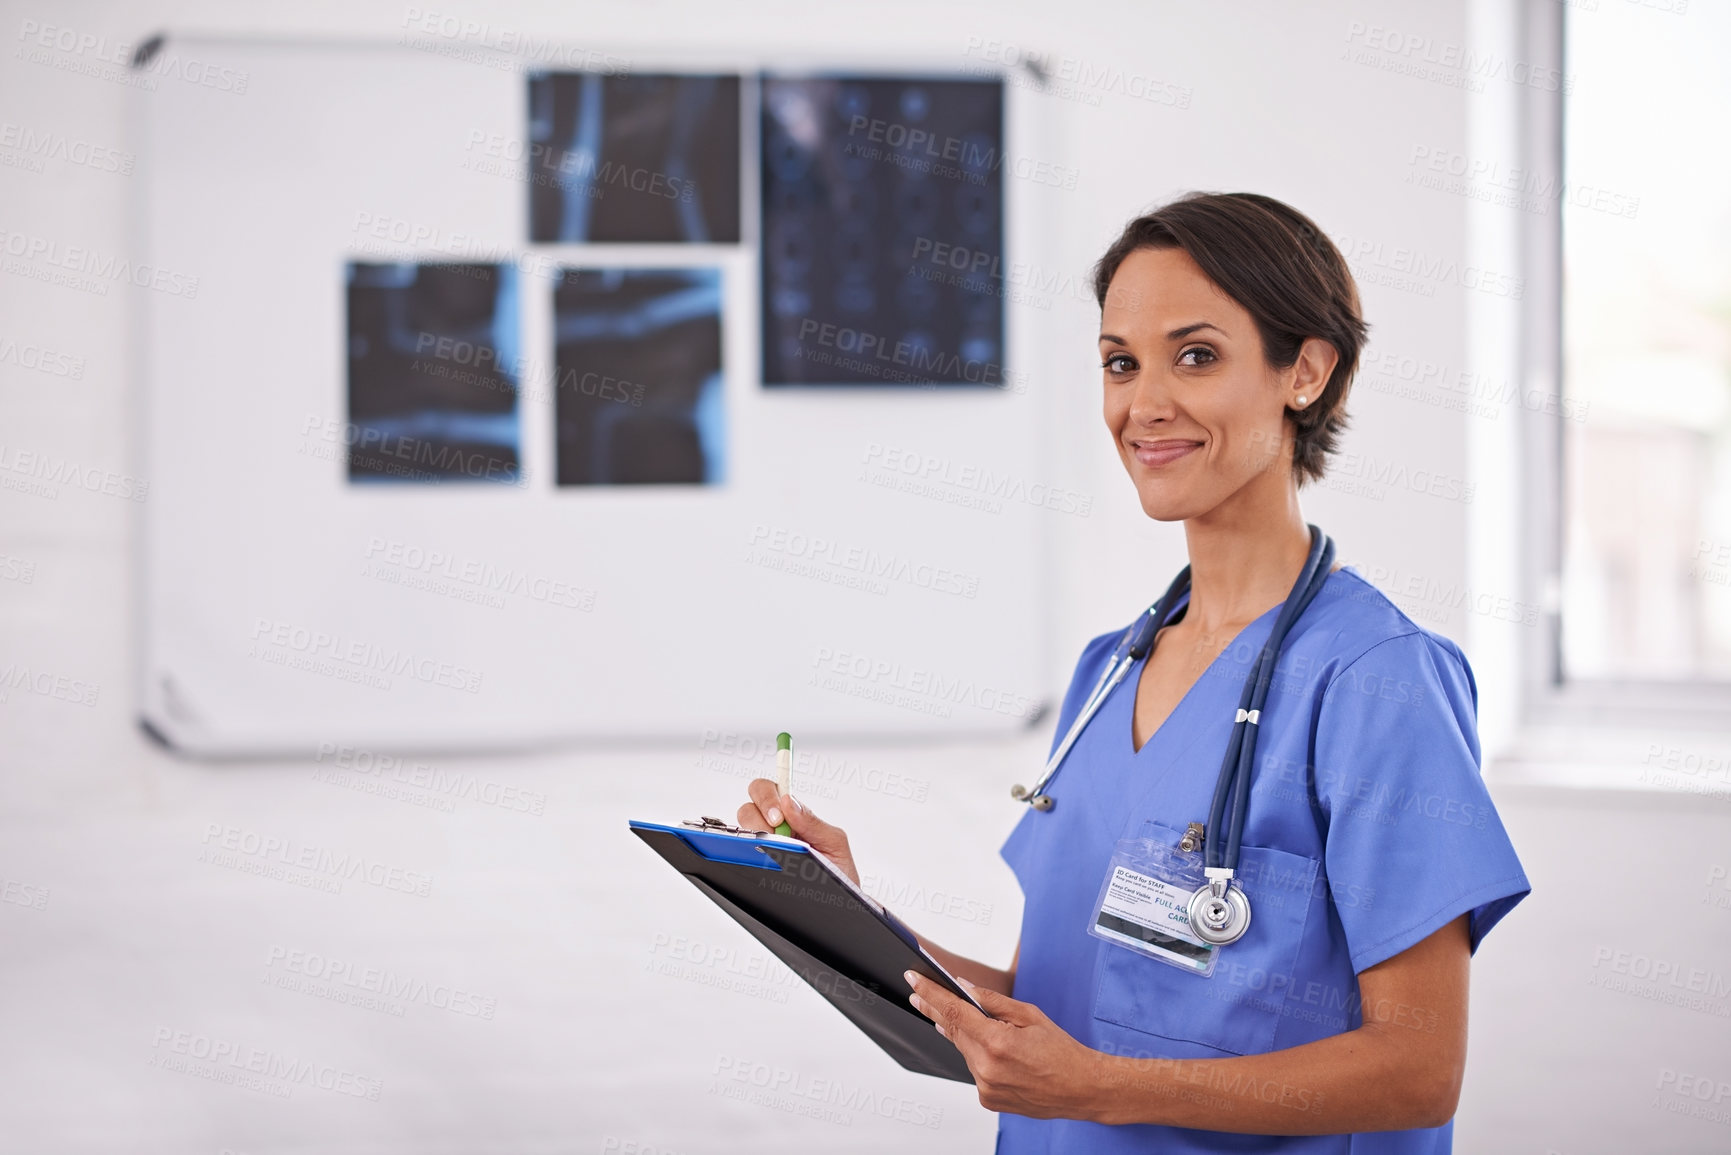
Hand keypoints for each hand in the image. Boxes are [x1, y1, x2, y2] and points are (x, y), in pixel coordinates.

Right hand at [737, 778, 859, 887]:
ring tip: (773, 852)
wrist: (836, 903)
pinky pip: (739, 850)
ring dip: (755, 834)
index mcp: (795, 815)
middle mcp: (775, 826)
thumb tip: (789, 802)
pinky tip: (762, 862)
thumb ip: (813, 822)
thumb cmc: (837, 872)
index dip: (769, 797)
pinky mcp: (754, 861)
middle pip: (751, 803)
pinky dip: (745, 852)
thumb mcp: (834, 844)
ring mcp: (763, 844)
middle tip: (774, 830)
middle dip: (760, 812)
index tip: (778, 816)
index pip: (773, 790)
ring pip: (742, 825)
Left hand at [904, 972, 1108, 1120]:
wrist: (1082, 1089)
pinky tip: (997, 1053)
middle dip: (936, 1010)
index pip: (953, 1011)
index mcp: (997, 1042)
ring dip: (966, 1035)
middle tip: (918, 993)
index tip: (914, 981)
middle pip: (953, 1031)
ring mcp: (986, 1087)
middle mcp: (987, 1068)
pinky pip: (974, 1070)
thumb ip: (992, 1002)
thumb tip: (965, 988)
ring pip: (964, 1051)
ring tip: (981, 1026)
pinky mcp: (988, 1100)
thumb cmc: (1062, 1052)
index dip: (930, 993)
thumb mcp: (1030, 1015)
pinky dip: (979, 1057)